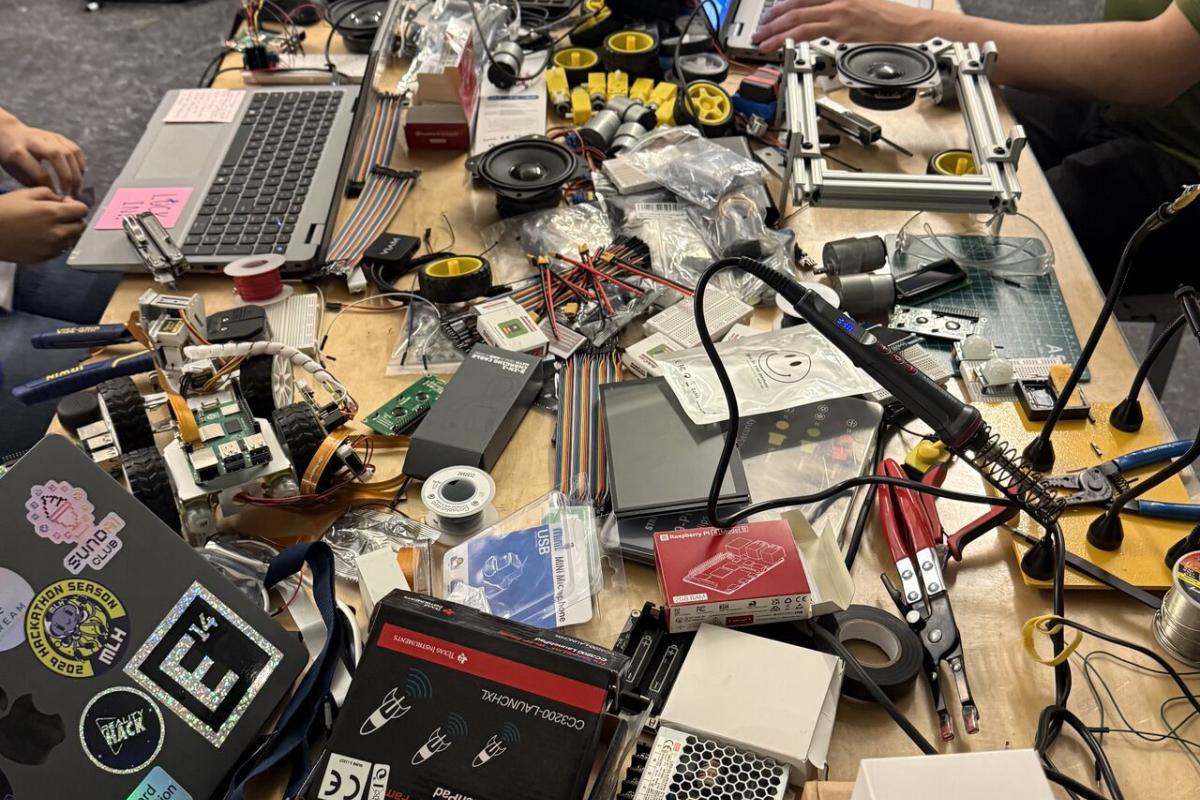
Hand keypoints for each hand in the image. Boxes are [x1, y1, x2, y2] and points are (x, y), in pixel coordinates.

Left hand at [0, 116, 86, 196]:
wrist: (8, 132)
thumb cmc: (11, 157)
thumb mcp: (14, 171)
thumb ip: (33, 182)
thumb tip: (53, 195)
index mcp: (18, 152)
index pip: (39, 171)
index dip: (50, 186)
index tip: (56, 196)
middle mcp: (34, 141)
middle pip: (57, 156)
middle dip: (68, 177)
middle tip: (72, 192)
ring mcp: (48, 136)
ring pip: (69, 152)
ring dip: (77, 172)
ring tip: (77, 186)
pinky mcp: (58, 136)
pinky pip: (75, 149)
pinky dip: (80, 163)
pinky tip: (80, 174)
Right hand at [0, 187, 88, 263]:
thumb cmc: (4, 209)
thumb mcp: (26, 193)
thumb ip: (50, 194)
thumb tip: (64, 201)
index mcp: (54, 213)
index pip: (83, 210)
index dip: (76, 205)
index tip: (65, 204)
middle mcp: (57, 232)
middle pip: (81, 226)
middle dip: (75, 219)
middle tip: (61, 215)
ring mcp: (52, 247)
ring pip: (73, 239)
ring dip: (68, 232)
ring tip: (52, 226)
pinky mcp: (45, 258)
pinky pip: (62, 250)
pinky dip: (59, 243)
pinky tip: (44, 236)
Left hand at [753, 0, 923, 52]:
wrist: (907, 23)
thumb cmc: (887, 14)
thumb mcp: (858, 2)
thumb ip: (834, 7)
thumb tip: (813, 16)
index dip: (781, 6)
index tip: (769, 15)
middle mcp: (836, 0)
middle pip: (796, 7)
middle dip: (772, 21)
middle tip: (759, 32)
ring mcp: (839, 14)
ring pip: (800, 21)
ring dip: (777, 33)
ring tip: (764, 42)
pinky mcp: (843, 30)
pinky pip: (813, 33)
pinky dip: (794, 39)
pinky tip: (784, 45)